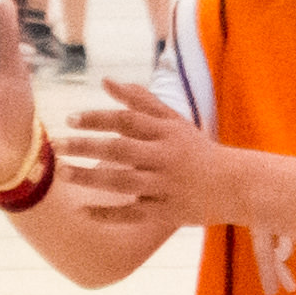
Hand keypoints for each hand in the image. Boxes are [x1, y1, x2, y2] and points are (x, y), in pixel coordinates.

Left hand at [54, 76, 233, 226]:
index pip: (128, 121)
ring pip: (124, 182)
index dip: (98, 118)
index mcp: (167, 133)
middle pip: (122, 150)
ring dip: (91, 178)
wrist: (237, 185)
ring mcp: (166, 187)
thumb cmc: (196, 149)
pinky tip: (82, 210)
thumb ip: (139, 102)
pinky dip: (108, 214)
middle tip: (58, 145)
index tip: (70, 119)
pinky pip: (133, 214)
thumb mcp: (173, 122)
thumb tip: (105, 81)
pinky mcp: (167, 213)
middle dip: (88, 146)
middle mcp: (166, 158)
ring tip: (63, 173)